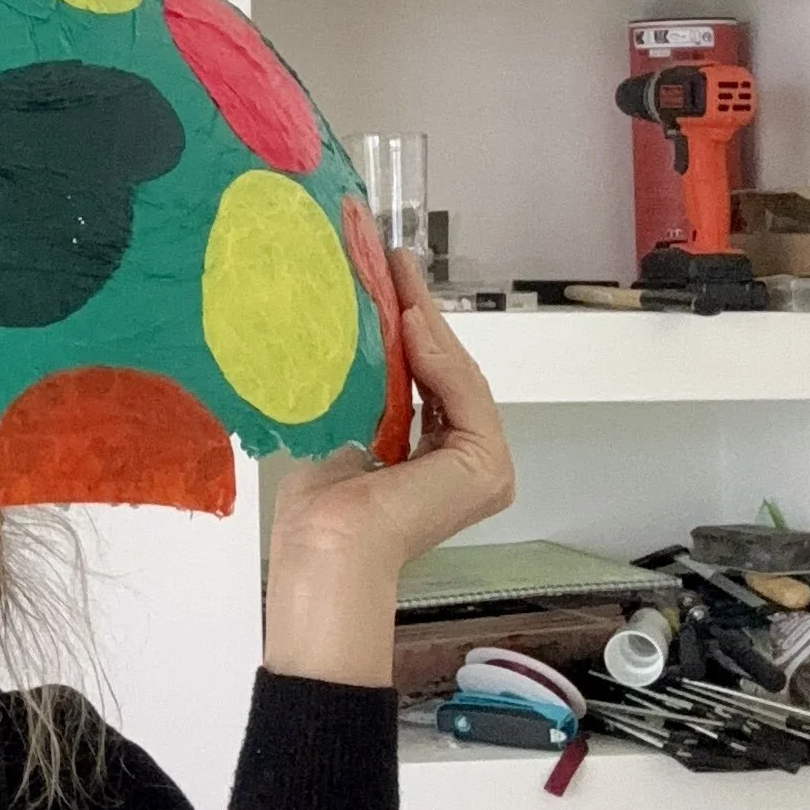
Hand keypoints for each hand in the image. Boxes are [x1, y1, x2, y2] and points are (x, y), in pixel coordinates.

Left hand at [262, 251, 513, 686]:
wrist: (327, 545)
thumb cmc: (321, 512)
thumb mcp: (346, 430)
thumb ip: (367, 391)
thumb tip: (356, 340)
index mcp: (434, 464)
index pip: (427, 384)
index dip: (409, 332)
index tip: (388, 285)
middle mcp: (464, 467)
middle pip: (445, 375)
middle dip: (421, 316)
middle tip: (396, 264)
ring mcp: (484, 468)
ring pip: (456, 377)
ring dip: (427, 324)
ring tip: (400, 277)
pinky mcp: (488, 464)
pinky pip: (465, 392)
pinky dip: (438, 354)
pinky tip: (412, 318)